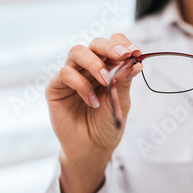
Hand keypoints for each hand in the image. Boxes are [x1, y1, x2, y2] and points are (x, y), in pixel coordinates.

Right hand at [45, 33, 142, 192]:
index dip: (123, 44)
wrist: (92, 148)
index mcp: (107, 67)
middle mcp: (88, 67)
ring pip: (77, 52)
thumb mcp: (121, 102)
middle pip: (95, 44)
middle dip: (110, 47)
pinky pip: (65, 73)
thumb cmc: (107, 124)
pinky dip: (81, 85)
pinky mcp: (56, 87)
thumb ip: (124, 81)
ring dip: (94, 63)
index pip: (113, 45)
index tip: (136, 52)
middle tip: (124, 55)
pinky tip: (91, 102)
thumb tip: (135, 63)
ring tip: (106, 81)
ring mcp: (72, 75)